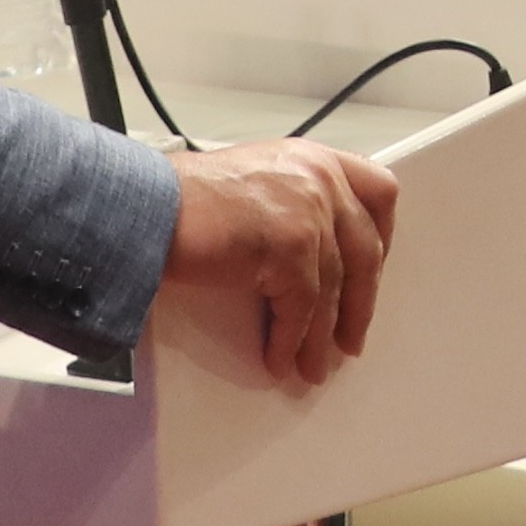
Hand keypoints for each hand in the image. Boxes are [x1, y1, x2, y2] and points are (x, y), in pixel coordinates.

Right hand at [160, 140, 401, 393]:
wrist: (143, 207)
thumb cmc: (181, 199)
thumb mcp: (255, 181)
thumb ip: (291, 201)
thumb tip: (311, 258)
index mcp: (313, 159)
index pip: (377, 191)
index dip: (382, 236)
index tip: (376, 269)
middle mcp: (319, 179)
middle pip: (365, 250)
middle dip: (360, 302)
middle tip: (352, 336)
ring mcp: (309, 212)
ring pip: (333, 289)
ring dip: (321, 336)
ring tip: (314, 365)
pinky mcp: (290, 248)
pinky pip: (301, 309)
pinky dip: (290, 341)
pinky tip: (280, 359)